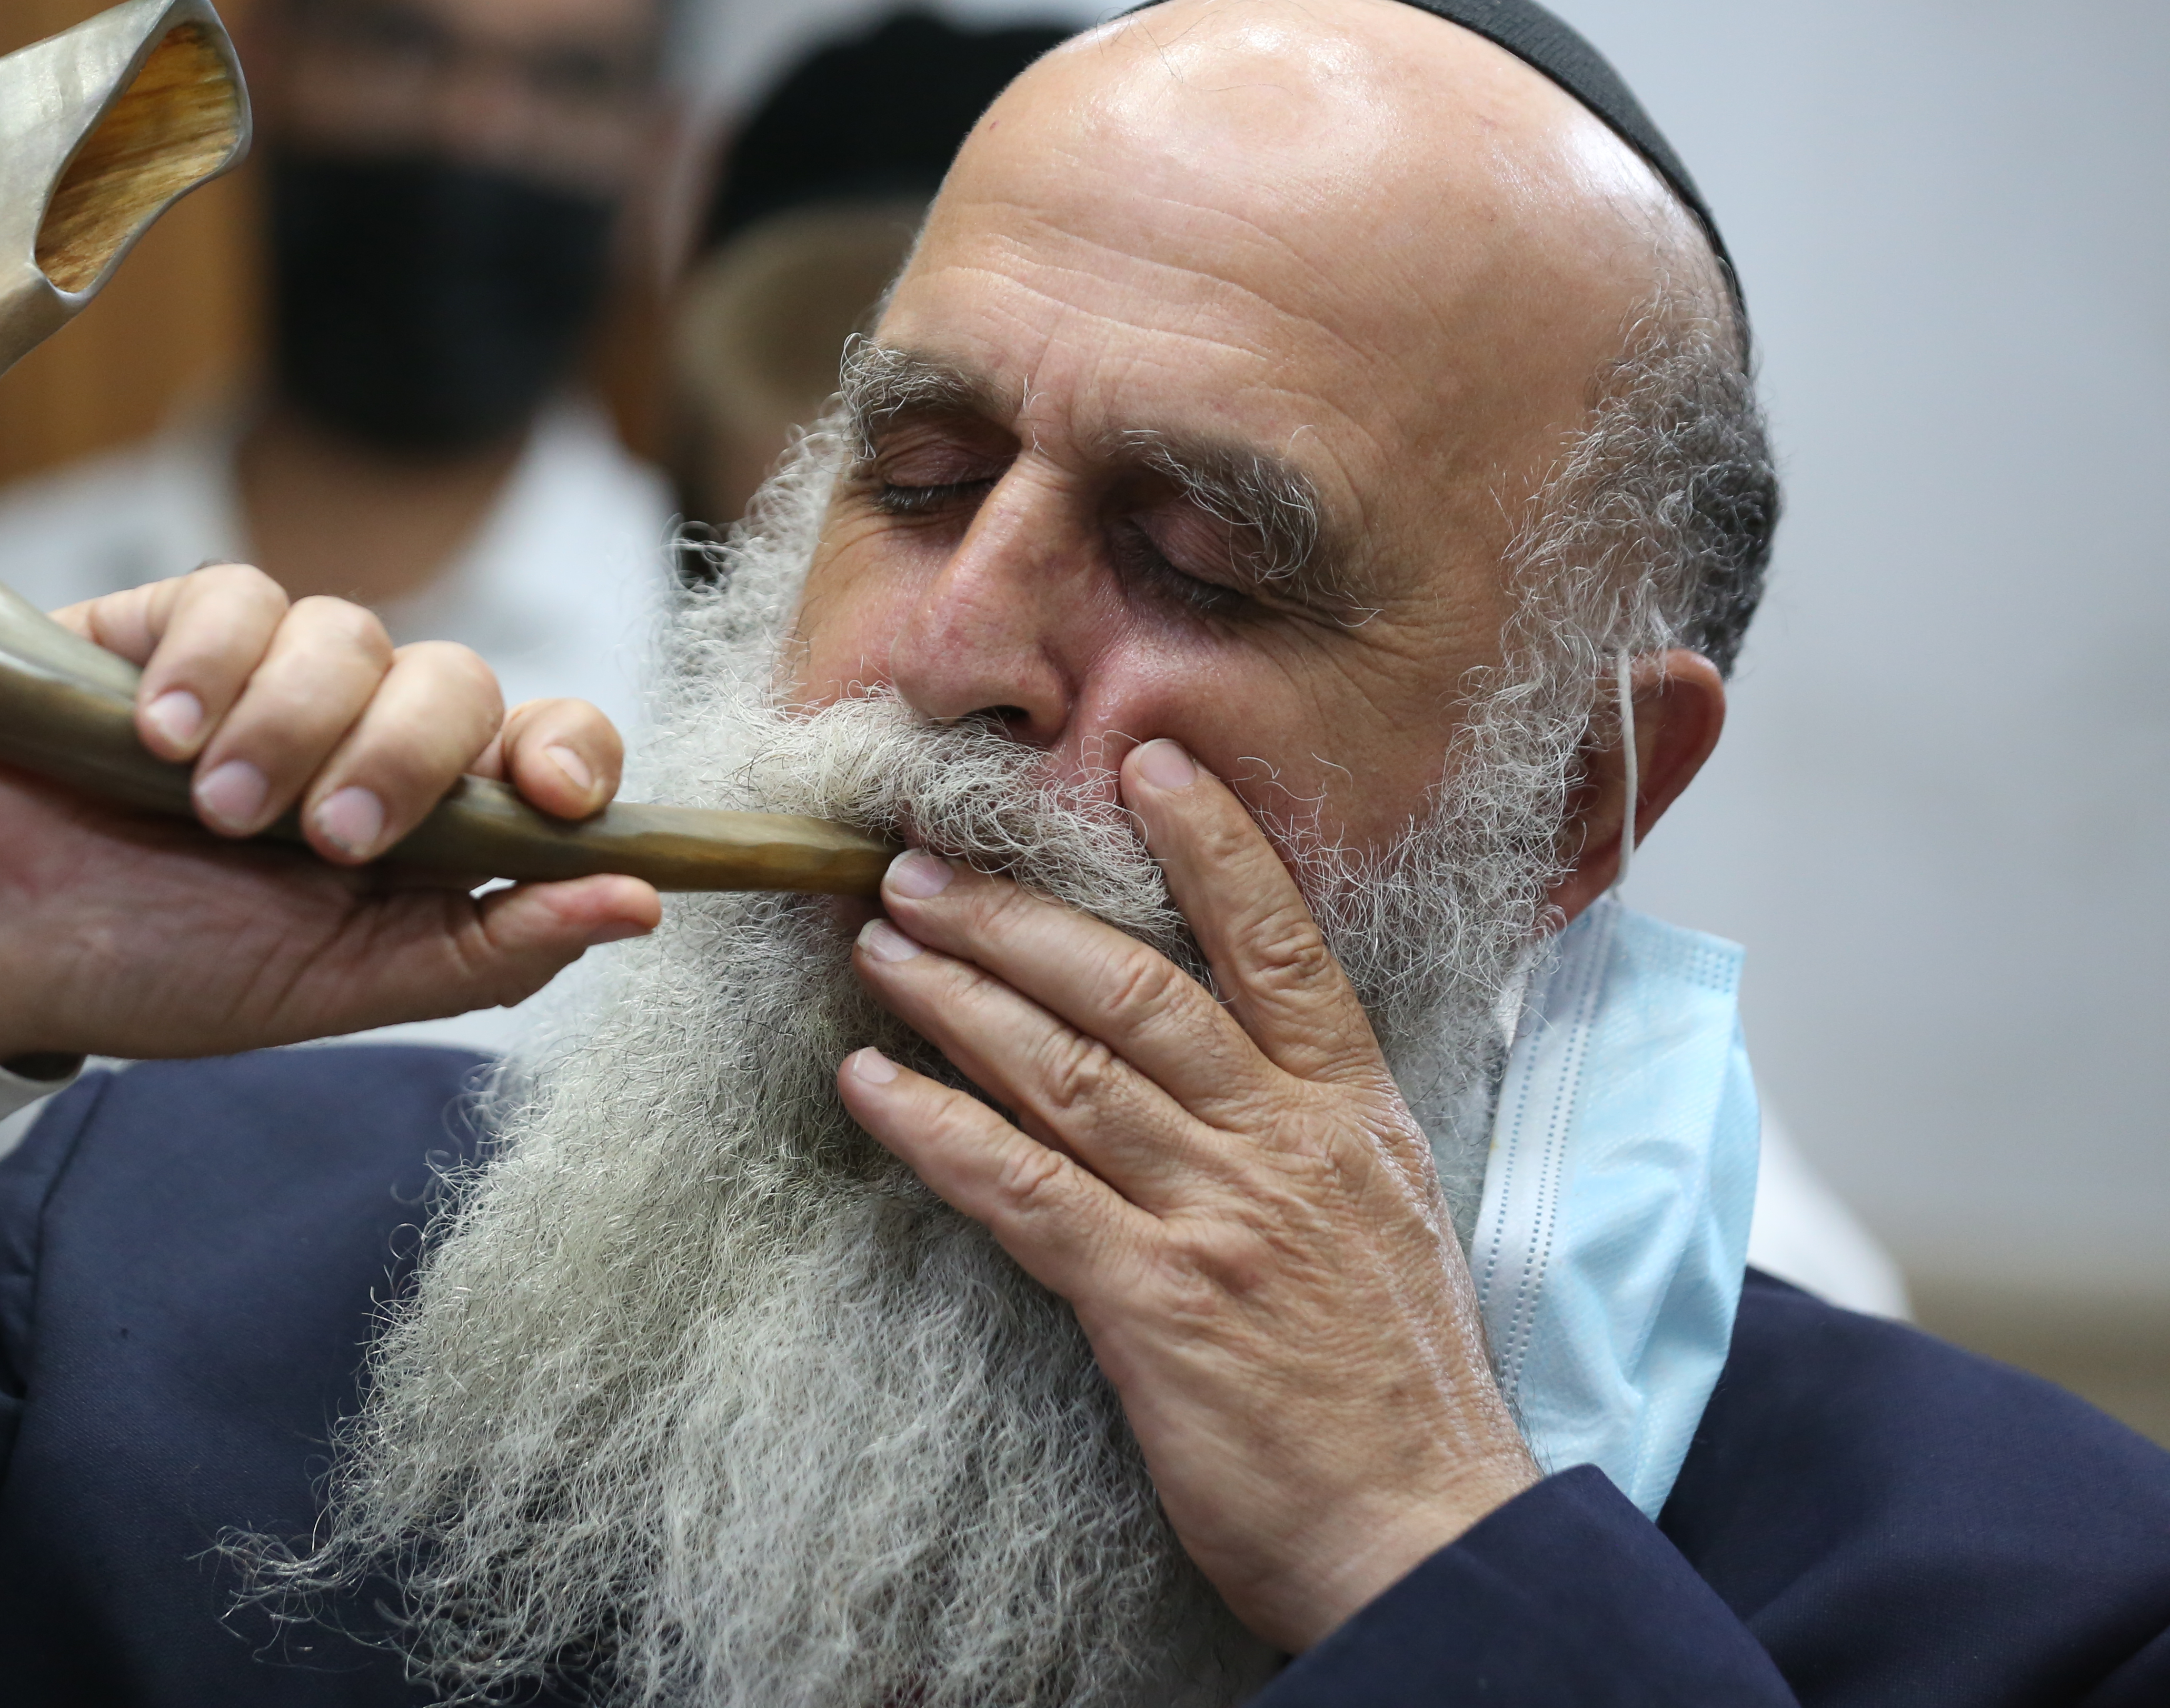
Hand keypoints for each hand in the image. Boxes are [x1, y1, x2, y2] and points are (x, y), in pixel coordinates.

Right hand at [0, 565, 661, 1067]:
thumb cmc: (159, 970)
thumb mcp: (335, 990)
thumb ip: (488, 952)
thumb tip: (641, 908)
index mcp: (424, 822)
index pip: (544, 747)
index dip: (569, 751)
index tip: (550, 793)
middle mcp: (361, 734)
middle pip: (454, 680)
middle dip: (401, 756)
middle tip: (320, 837)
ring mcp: (270, 674)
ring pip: (349, 631)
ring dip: (289, 724)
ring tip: (210, 808)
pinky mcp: (172, 624)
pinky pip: (236, 592)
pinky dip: (209, 662)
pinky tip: (155, 733)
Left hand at [833, 738, 1536, 1651]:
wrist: (1427, 1537)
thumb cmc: (1399, 1389)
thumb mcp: (1384, 1219)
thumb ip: (1309, 1131)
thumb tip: (1235, 1064)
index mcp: (1352, 1114)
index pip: (1277, 942)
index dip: (1210, 843)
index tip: (1146, 760)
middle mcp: (1284, 1143)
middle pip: (1132, 988)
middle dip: (1013, 914)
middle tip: (917, 862)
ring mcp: (1217, 1216)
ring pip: (1063, 1069)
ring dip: (954, 996)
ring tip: (874, 943)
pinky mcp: (1152, 1303)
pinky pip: (1019, 1189)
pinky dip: (934, 1128)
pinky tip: (870, 1085)